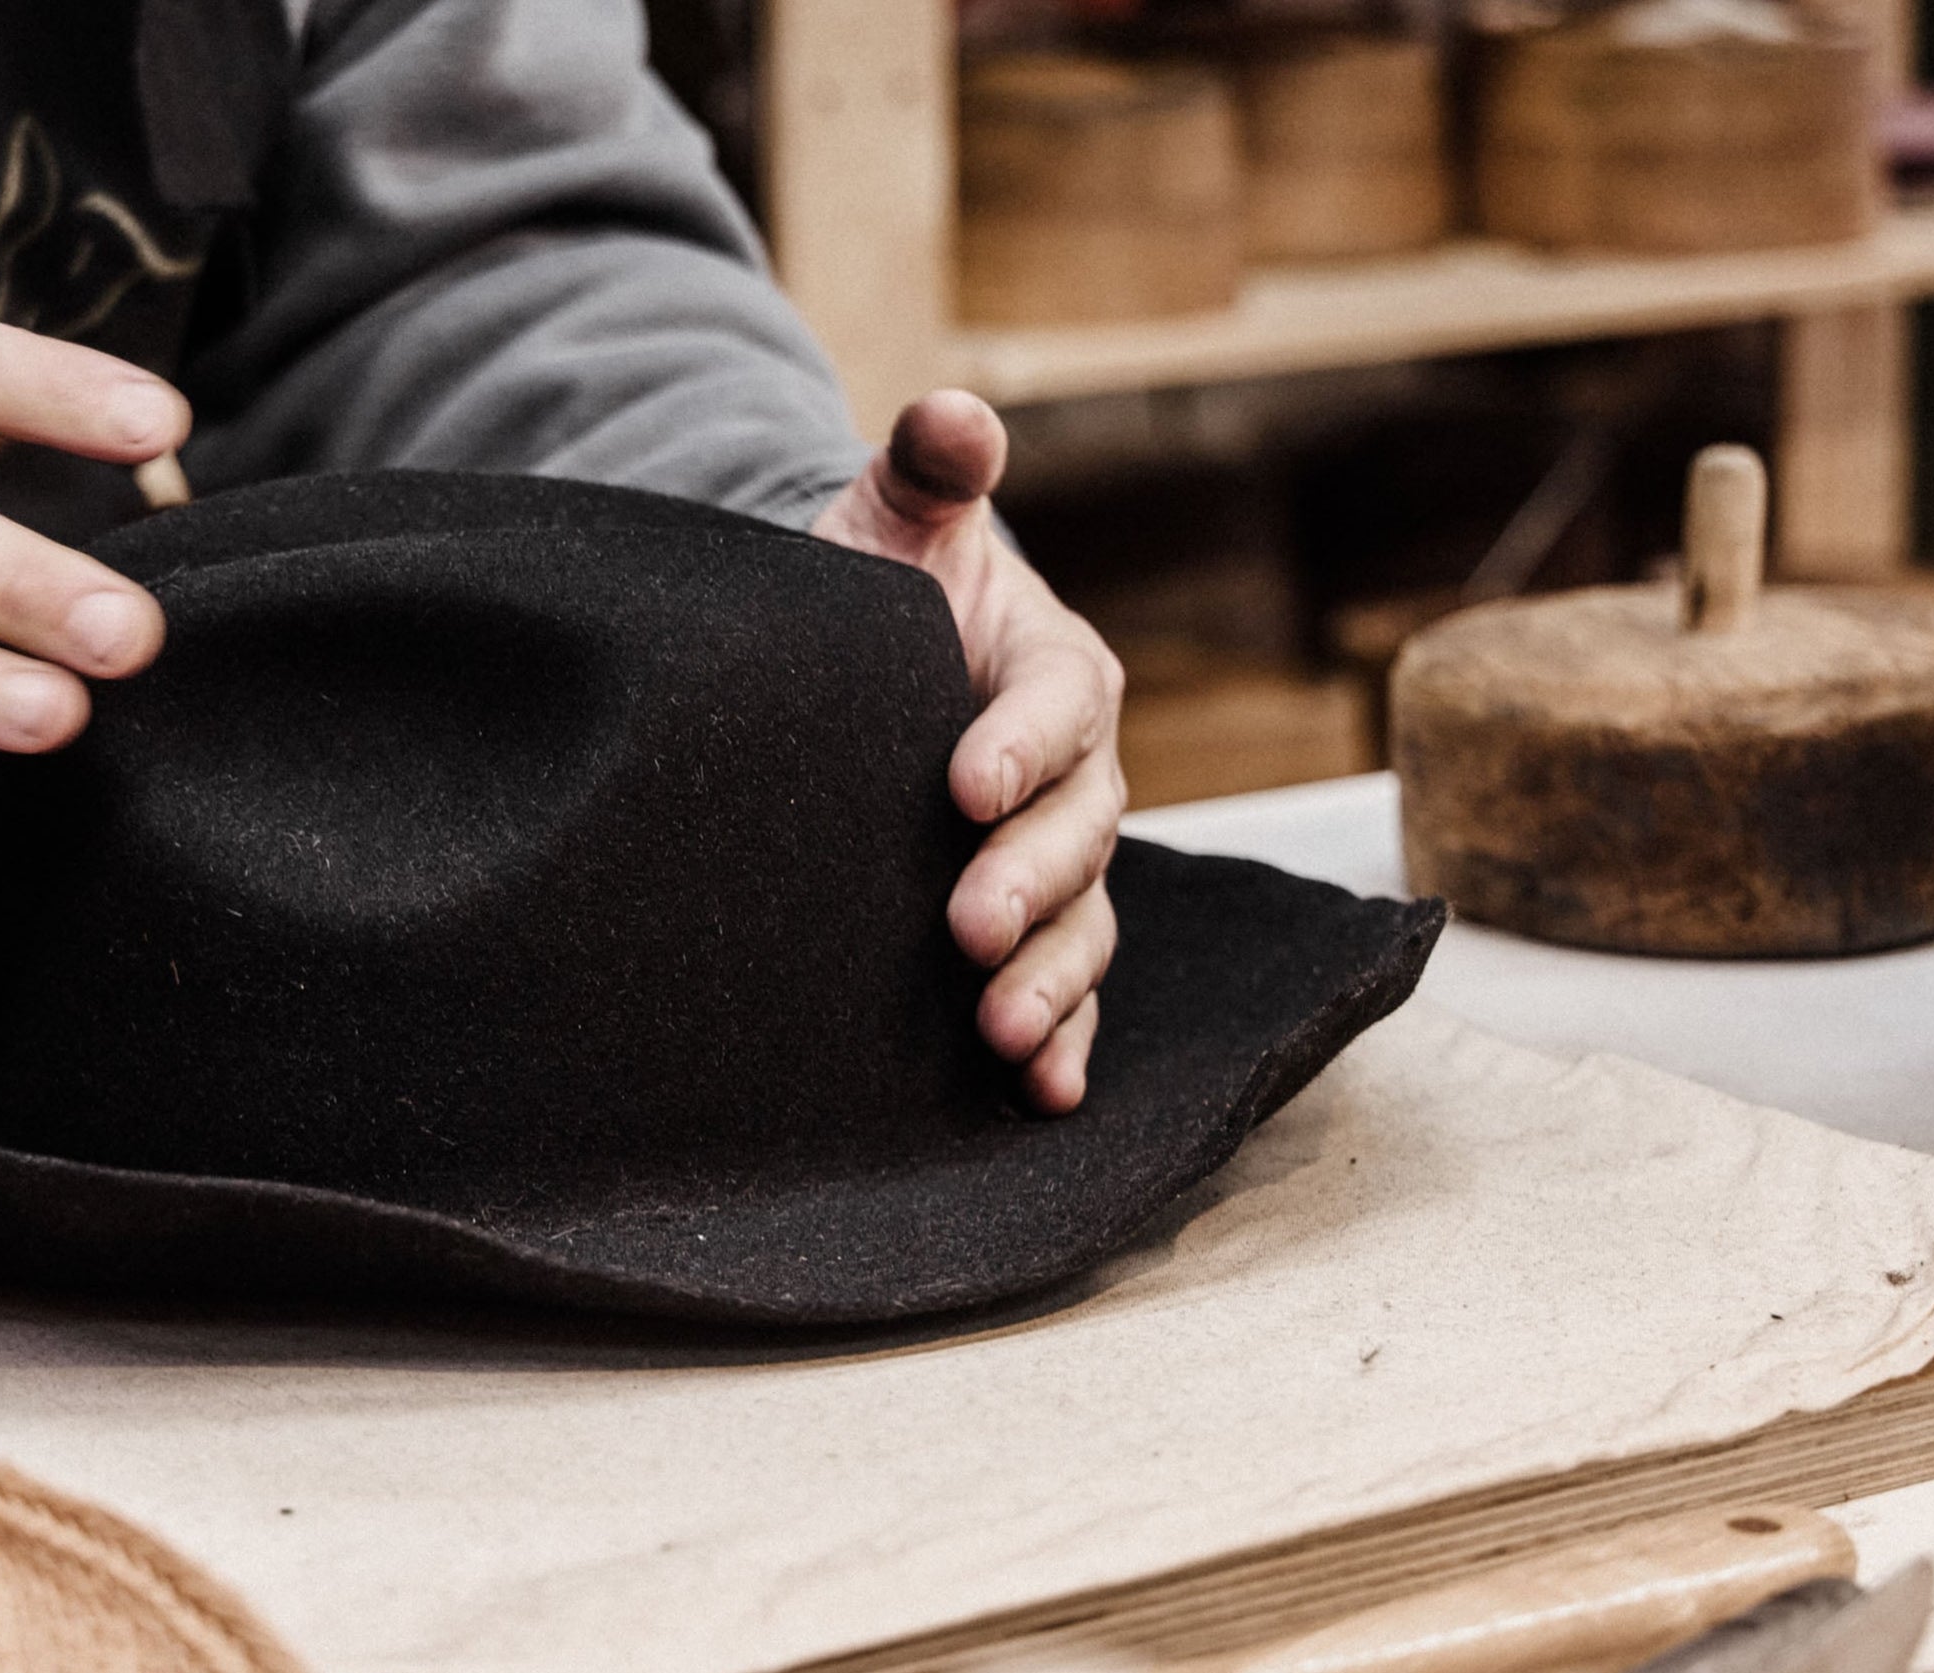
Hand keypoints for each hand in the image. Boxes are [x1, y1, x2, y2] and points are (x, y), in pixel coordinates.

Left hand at [812, 390, 1125, 1112]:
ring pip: (1082, 925)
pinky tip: (1044, 1097)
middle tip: (969, 924)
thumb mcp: (890, 519)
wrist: (851, 681)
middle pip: (1079, 831)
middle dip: (1032, 882)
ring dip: (1052, 982)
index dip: (1020, 743)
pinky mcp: (1030, 933)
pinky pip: (1067, 991)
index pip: (1058, 705)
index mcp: (1054, 671)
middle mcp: (1075, 774)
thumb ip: (925, 467)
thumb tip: (952, 413)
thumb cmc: (873, 593)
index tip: (961, 782)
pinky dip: (1065, 1041)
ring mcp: (1057, 862)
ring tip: (1003, 1034)